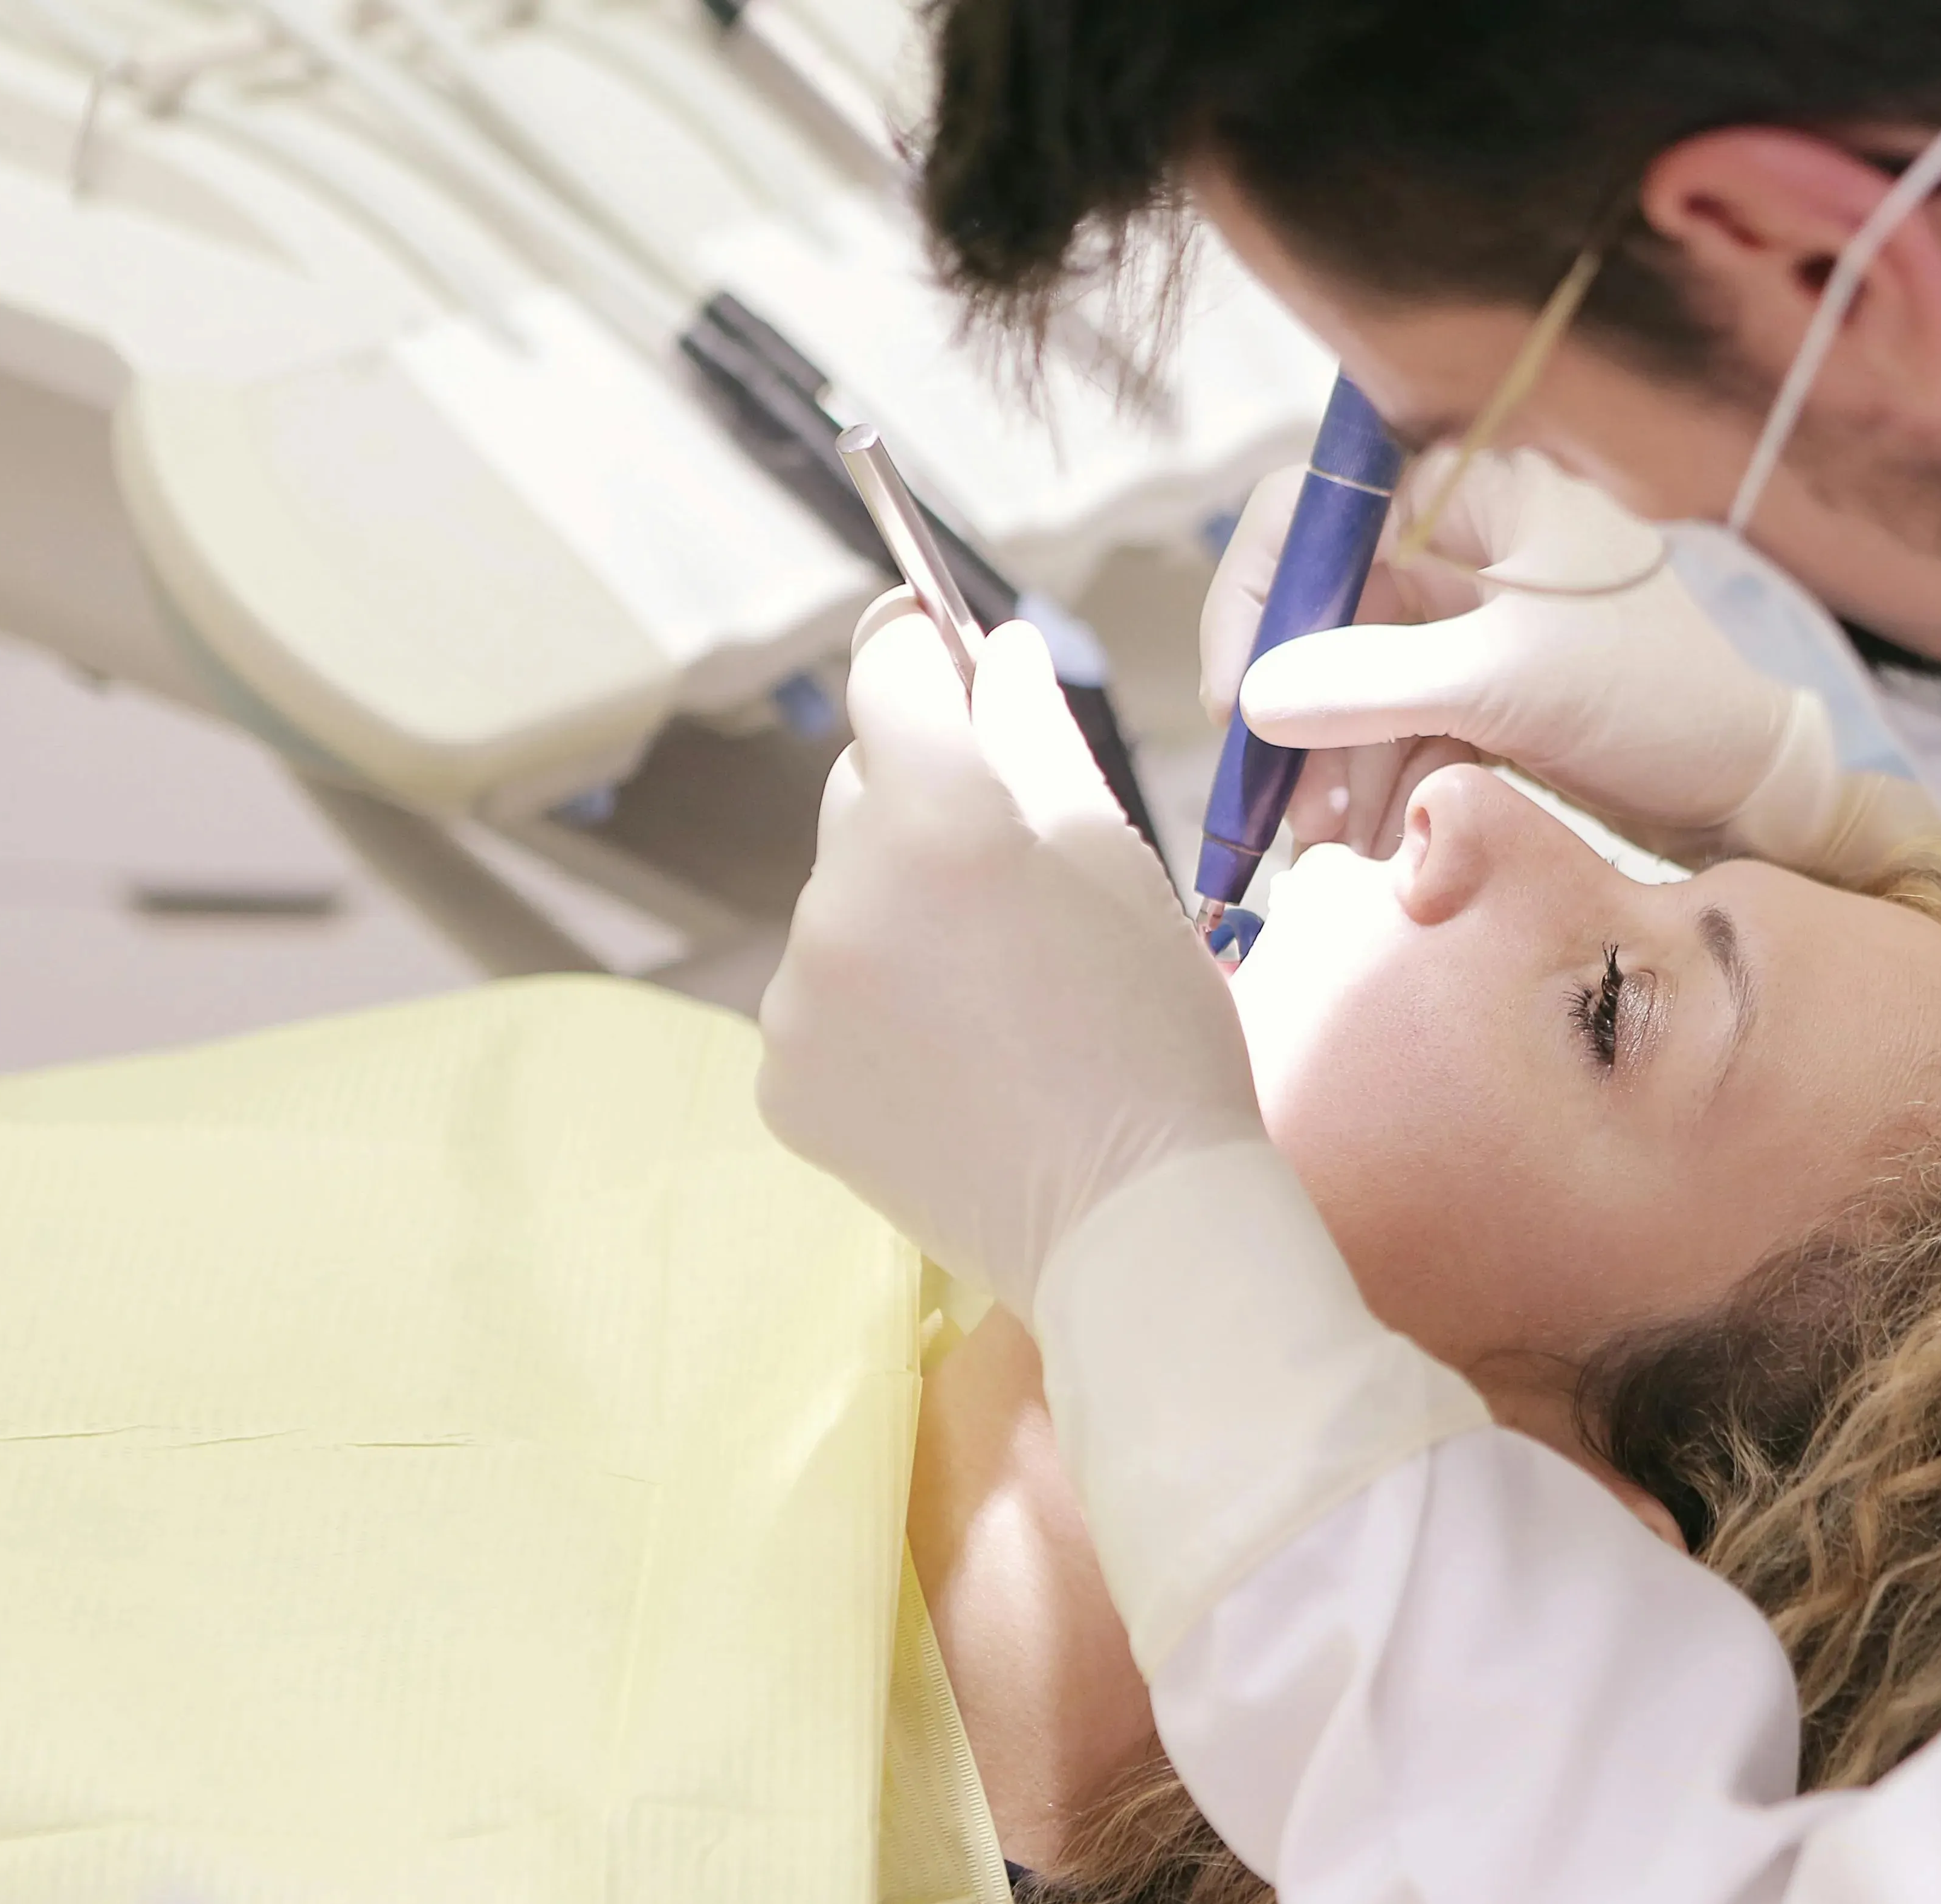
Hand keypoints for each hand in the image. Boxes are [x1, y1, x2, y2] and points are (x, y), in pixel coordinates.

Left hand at [760, 592, 1262, 1311]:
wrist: (1134, 1224)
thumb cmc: (1157, 1035)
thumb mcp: (1117, 864)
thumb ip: (1038, 738)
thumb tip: (999, 652)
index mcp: (939, 820)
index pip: (890, 673)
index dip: (918, 646)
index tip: (936, 643)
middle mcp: (843, 894)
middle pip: (860, 789)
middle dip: (924, 804)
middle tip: (1016, 881)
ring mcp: (798, 995)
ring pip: (841, 903)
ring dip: (898, 918)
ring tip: (998, 1002)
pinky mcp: (783, 1079)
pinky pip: (819, 1003)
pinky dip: (873, 1013)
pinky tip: (954, 1063)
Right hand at [1201, 448, 1936, 881]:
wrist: (1754, 786)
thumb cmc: (1656, 702)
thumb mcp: (1507, 686)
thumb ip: (1372, 683)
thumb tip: (1255, 701)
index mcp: (1473, 494)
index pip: (1316, 512)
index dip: (1256, 601)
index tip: (1238, 704)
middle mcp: (1463, 542)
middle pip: (1326, 610)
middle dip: (1297, 714)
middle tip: (1273, 807)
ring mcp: (1473, 618)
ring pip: (1359, 681)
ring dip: (1333, 766)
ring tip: (1328, 848)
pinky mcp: (1486, 688)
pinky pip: (1402, 726)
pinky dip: (1380, 784)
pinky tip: (1368, 845)